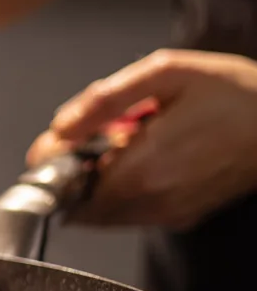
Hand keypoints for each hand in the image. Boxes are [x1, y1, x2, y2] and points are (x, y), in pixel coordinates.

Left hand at [26, 49, 256, 228]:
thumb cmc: (235, 92)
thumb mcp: (166, 73)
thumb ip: (105, 100)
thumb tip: (61, 127)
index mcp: (145, 166)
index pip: (71, 187)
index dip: (55, 166)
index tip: (57, 143)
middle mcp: (155, 199)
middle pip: (83, 203)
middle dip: (77, 172)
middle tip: (95, 136)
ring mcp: (170, 212)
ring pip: (106, 213)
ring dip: (100, 183)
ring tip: (127, 144)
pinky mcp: (184, 217)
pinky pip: (134, 214)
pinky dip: (124, 192)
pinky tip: (146, 158)